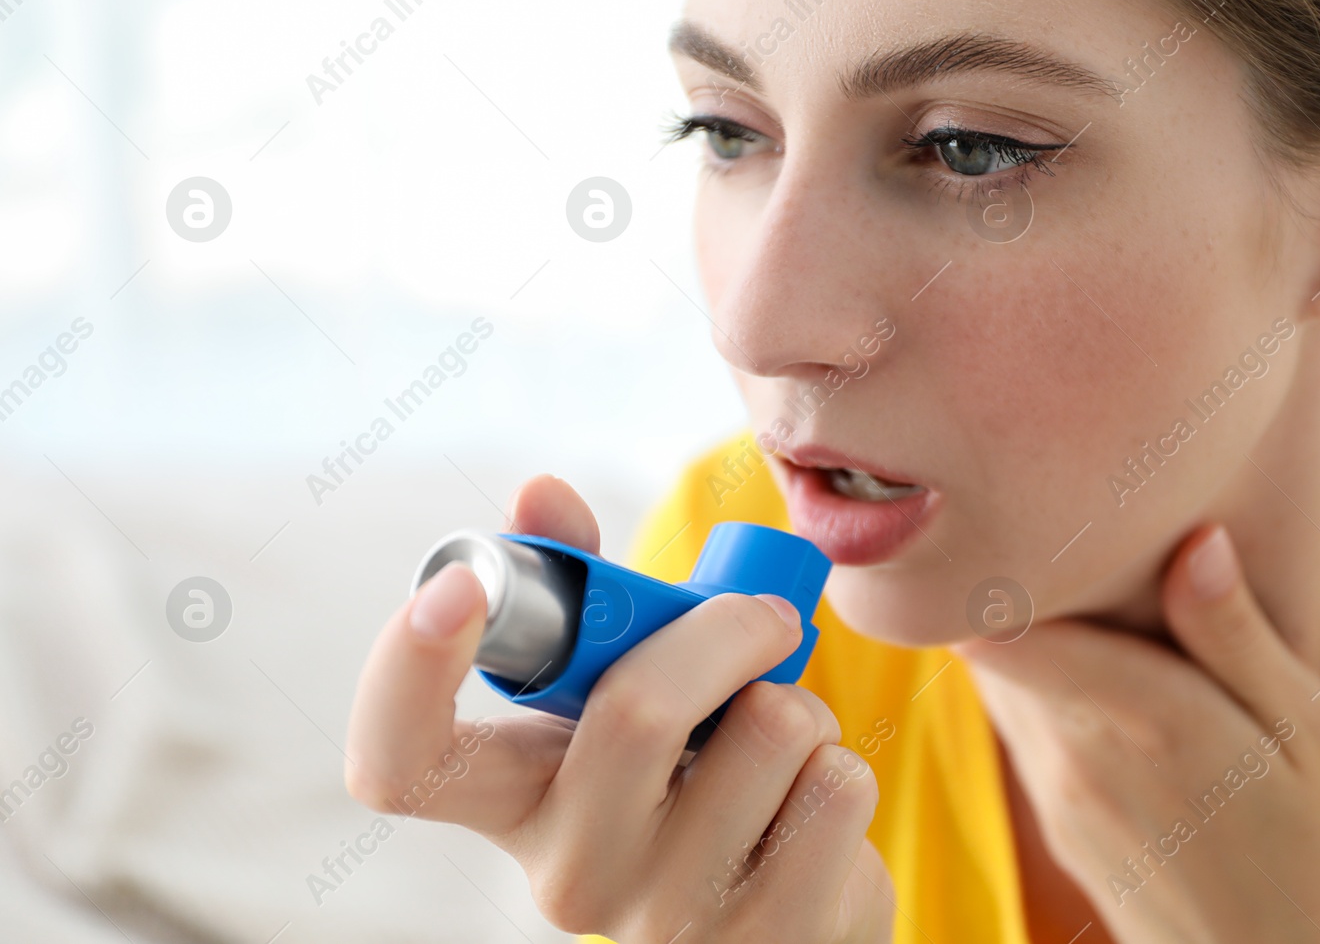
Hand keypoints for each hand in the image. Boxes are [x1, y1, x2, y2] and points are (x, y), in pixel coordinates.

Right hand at [345, 474, 892, 942]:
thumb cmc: (701, 780)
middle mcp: (570, 876)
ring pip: (769, 730)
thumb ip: (594, 595)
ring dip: (801, 705)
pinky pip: (836, 788)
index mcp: (514, 799)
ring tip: (780, 748)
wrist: (787, 916)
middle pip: (636, 711)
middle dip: (726, 630)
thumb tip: (541, 491)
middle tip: (764, 619)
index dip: (406, 671)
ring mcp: (667, 922)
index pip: (402, 761)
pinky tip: (809, 812)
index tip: (461, 585)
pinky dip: (842, 766)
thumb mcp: (638, 692)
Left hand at [954, 525, 1319, 942]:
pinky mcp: (1058, 824)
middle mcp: (1075, 757)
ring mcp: (1057, 797)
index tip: (1035, 511)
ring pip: (1002, 681)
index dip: (1000, 561)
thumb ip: (1236, 637)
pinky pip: (1025, 727)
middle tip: (1073, 532)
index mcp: (1140, 720)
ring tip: (1097, 593)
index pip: (998, 624)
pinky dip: (1046, 685)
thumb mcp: (1311, 737)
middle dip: (1021, 585)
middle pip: (992, 640)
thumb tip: (1192, 540)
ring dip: (1033, 634)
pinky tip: (1108, 672)